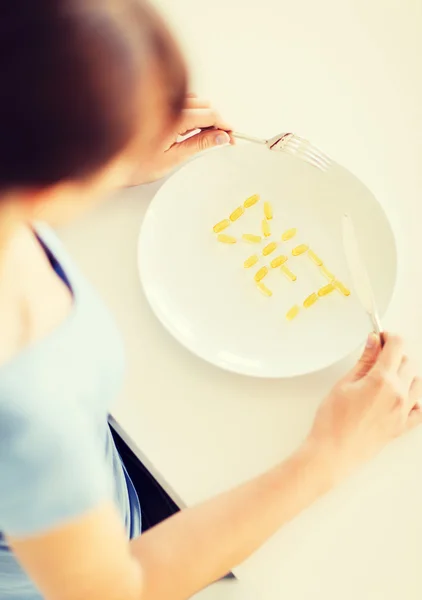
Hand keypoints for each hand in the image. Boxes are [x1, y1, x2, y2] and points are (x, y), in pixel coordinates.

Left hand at [128, 95, 231, 185]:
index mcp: (173, 117)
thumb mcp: (173, 158)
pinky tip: (191, 127)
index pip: (210, 115)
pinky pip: (182, 101)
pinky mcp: (156, 104)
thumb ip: (199, 144)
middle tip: (221, 141)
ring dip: (205, 116)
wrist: (110, 160)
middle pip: (205, 106)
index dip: (225, 126)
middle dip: (217, 122)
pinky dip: (192, 112)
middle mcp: (167, 104)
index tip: (231, 139)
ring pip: (195, 101)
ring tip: (207, 137)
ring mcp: (161, 101)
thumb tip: (221, 137)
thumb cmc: (135, 164)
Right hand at [307, 333, 421, 479]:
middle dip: (393, 355)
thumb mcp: (344, 384)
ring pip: (416, 381)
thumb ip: (364, 361)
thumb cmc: (333, 421)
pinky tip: (399, 396)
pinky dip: (413, 398)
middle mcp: (398, 394)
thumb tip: (374, 342)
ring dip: (404, 374)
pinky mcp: (403, 426)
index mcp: (382, 380)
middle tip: (376, 357)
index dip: (388, 337)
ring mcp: (404, 411)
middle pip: (407, 362)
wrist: (333, 453)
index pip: (396, 346)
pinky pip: (420, 408)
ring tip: (384, 378)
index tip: (380, 337)